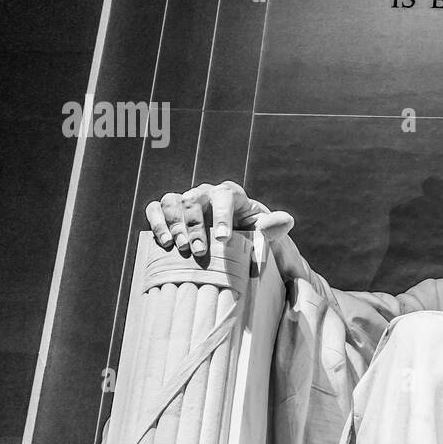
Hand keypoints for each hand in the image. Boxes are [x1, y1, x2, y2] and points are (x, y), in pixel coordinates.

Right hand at [144, 180, 293, 257]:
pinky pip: (155, 208)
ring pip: (173, 201)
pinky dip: (156, 221)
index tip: (223, 239)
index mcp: (231, 194)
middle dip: (195, 226)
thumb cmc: (251, 234)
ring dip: (175, 224)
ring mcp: (186, 199)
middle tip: (199, 252)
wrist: (234, 238)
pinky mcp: (169, 210)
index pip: (225, 196)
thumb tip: (287, 221)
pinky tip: (164, 241)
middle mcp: (206, 192)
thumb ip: (272, 228)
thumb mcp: (264, 232)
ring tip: (179, 248)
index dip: (222, 215)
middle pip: (194, 199)